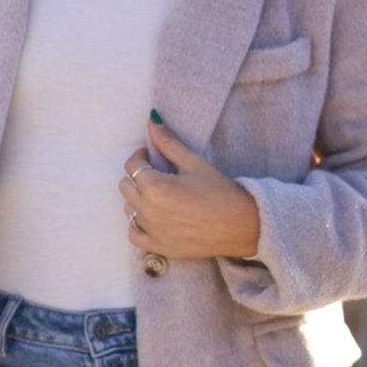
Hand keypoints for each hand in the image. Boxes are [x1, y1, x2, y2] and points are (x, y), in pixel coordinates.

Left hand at [120, 114, 260, 260]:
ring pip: (128, 209)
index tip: (150, 155)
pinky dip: (138, 224)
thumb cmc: (220, 191)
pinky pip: (133, 234)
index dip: (140, 156)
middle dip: (137, 176)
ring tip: (158, 195)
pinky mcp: (159, 247)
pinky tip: (153, 216)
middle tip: (156, 173)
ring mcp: (153, 231)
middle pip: (125, 186)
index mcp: (156, 187)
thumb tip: (151, 119)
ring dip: (137, 199)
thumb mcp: (194, 162)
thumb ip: (168, 142)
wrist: (241, 226)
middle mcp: (149, 210)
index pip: (132, 165)